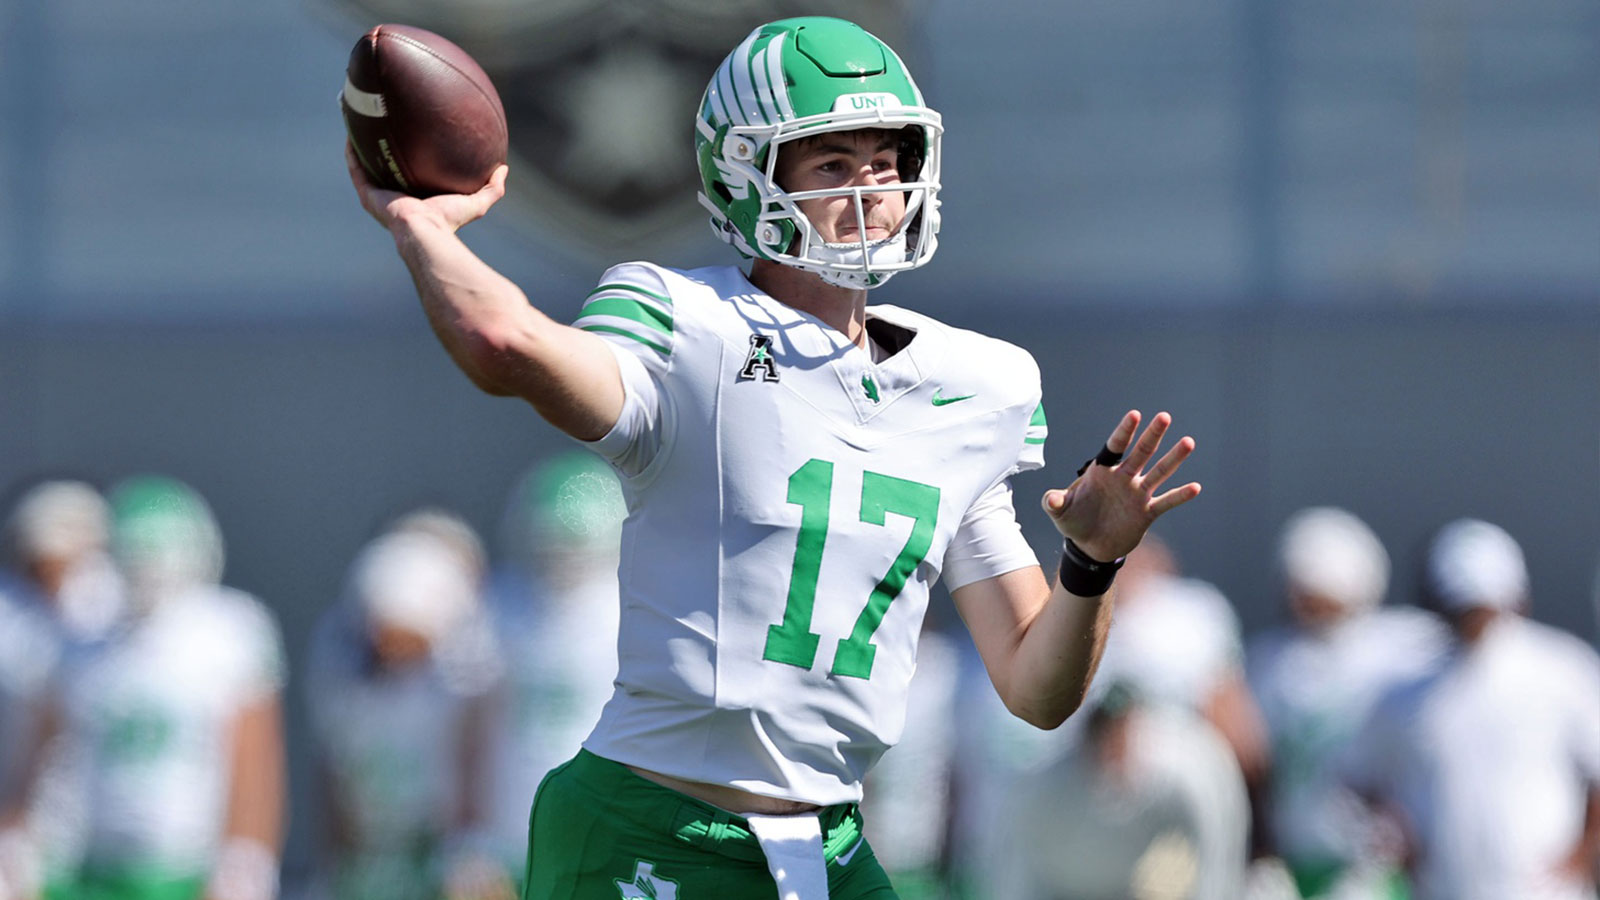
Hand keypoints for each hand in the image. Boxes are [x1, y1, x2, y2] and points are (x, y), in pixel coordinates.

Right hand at [345, 142, 506, 234]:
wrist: (426, 232)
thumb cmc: (449, 221)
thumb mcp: (475, 202)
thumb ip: (492, 188)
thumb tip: (504, 168)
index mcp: (415, 199)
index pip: (410, 176)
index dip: (408, 160)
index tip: (410, 141)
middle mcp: (394, 196)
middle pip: (384, 169)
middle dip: (382, 150)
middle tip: (382, 127)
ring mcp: (379, 196)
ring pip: (366, 166)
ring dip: (362, 147)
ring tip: (360, 123)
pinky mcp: (368, 195)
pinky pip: (356, 169)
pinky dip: (352, 152)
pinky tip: (352, 133)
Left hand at [1041, 410, 1199, 562]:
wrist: (1091, 547)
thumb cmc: (1075, 522)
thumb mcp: (1060, 512)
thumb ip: (1054, 502)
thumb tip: (1051, 499)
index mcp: (1102, 471)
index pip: (1115, 446)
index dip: (1124, 431)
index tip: (1135, 415)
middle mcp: (1124, 478)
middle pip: (1141, 452)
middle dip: (1152, 435)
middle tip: (1164, 417)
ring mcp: (1138, 494)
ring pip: (1159, 472)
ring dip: (1173, 458)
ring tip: (1188, 442)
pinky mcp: (1147, 512)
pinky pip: (1166, 501)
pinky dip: (1180, 496)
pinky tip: (1196, 487)